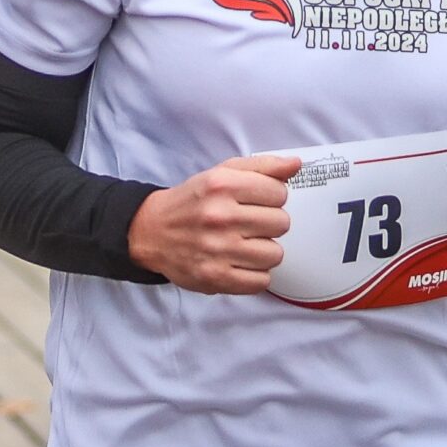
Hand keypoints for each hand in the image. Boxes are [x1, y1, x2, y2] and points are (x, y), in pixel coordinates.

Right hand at [126, 154, 300, 293]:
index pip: (279, 192)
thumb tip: (295, 165)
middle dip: (267, 223)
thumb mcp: (221, 174)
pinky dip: (253, 274)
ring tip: (242, 244)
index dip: (270, 197)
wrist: (151, 232)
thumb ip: (261, 167)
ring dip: (262, 250)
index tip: (255, 201)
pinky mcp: (217, 278)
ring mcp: (218, 250)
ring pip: (275, 254)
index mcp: (222, 185)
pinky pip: (262, 281)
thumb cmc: (191, 202)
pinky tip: (238, 262)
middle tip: (247, 224)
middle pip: (281, 223)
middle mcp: (220, 216)